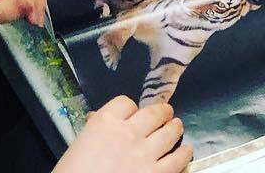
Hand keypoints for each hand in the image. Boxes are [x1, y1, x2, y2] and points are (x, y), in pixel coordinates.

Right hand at [55, 98, 189, 172]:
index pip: (125, 103)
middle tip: (166, 113)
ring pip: (168, 133)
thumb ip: (94, 130)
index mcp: (105, 122)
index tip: (134, 113)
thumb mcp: (79, 146)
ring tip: (177, 126)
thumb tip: (97, 120)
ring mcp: (144, 155)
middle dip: (161, 112)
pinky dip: (183, 154)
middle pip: (152, 113)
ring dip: (175, 128)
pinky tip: (186, 152)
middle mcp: (128, 133)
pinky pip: (177, 161)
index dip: (132, 108)